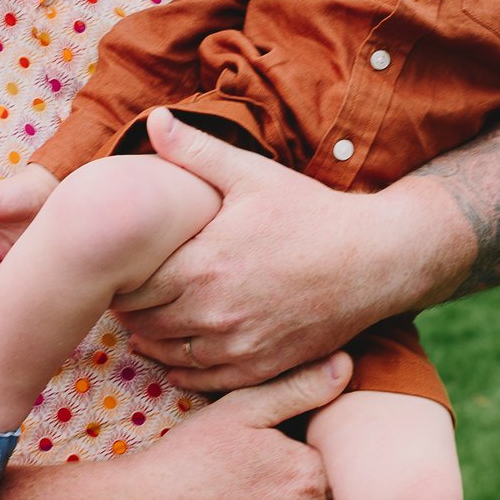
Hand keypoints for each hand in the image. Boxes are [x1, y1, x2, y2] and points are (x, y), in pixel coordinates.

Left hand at [115, 109, 438, 391]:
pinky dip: (182, 369)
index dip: (123, 276)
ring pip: (168, 355)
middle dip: (132, 308)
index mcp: (204, 266)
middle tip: (131, 292)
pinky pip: (202, 381)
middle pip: (144, 323)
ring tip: (152, 318)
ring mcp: (239, 345)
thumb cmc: (311, 213)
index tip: (126, 265)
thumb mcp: (253, 174)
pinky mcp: (261, 368)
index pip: (133, 285)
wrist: (375, 259)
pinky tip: (181, 349)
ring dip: (153, 339)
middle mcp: (215, 313)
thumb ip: (196, 151)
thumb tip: (153, 118)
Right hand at [134, 352, 350, 499]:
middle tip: (276, 453)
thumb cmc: (191, 457)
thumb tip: (347, 365)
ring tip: (264, 479)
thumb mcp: (244, 408)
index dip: (323, 436)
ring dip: (304, 499)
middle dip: (318, 469)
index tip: (294, 429)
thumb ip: (301, 387)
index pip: (345, 453)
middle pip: (338, 488)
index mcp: (313, 475)